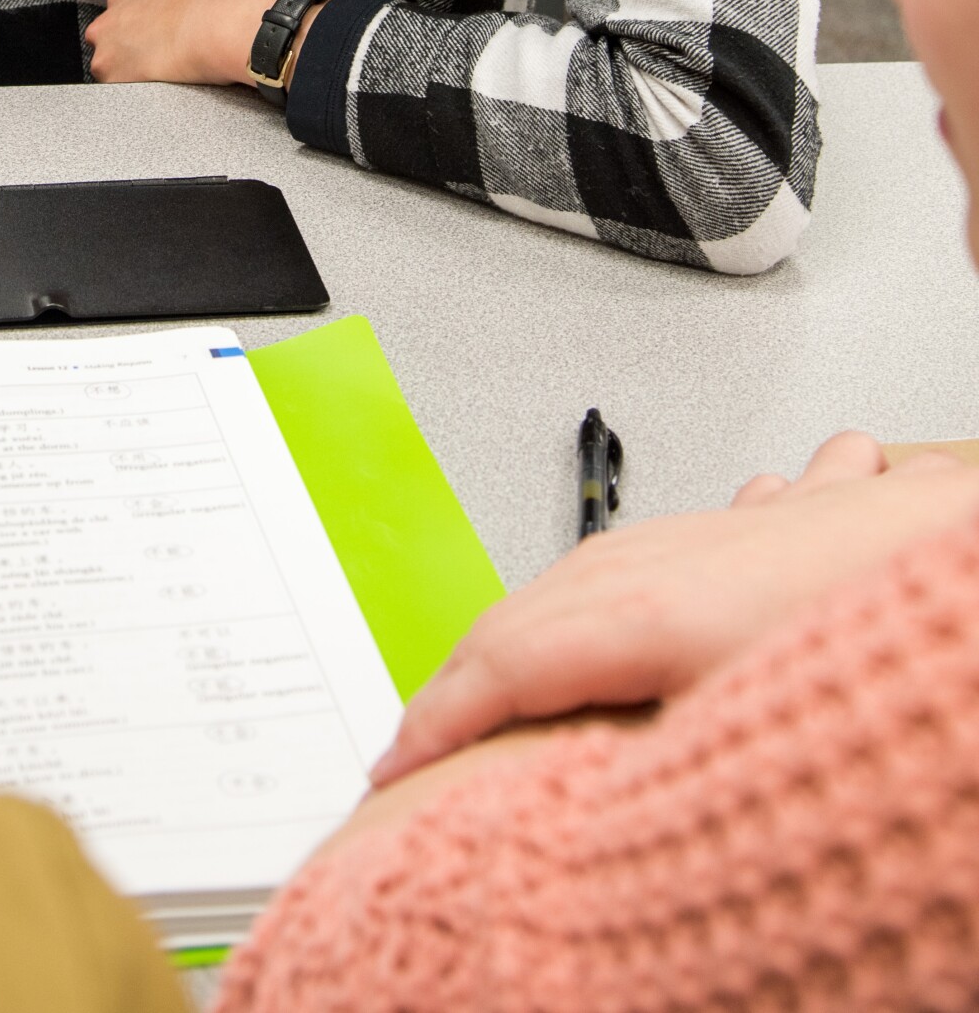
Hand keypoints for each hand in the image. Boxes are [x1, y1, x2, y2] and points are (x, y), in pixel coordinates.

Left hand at [86, 0, 319, 86]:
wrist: (211, 25)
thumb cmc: (205, 9)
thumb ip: (160, 9)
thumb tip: (173, 20)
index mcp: (123, 0)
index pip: (114, 22)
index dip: (130, 37)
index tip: (144, 44)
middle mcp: (107, 24)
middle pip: (105, 49)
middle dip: (124, 58)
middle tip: (152, 63)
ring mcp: (106, 53)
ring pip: (109, 73)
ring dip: (128, 79)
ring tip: (159, 77)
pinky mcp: (114, 79)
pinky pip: (118, 95)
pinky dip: (134, 96)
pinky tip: (156, 89)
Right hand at [372, 431, 978, 786]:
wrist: (949, 535)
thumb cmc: (861, 634)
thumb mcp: (714, 729)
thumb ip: (623, 750)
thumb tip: (567, 792)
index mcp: (639, 607)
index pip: (499, 664)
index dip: (431, 724)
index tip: (392, 768)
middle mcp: (664, 556)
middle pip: (530, 612)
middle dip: (466, 675)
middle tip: (420, 735)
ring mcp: (714, 531)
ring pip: (586, 573)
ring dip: (534, 626)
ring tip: (491, 670)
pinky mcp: (768, 524)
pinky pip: (659, 552)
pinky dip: (616, 587)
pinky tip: (620, 587)